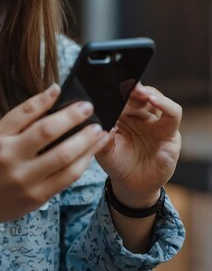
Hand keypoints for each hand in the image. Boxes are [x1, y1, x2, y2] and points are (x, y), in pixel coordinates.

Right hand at [0, 84, 110, 229]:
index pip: (25, 113)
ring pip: (63, 157)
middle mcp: (10, 159)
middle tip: (89, 107)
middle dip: (72, 118)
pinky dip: (83, 162)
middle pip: (47, 132)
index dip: (45, 100)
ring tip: (98, 130)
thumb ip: (23, 115)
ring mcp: (25, 180)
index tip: (62, 90)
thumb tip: (53, 91)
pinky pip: (67, 177)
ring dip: (86, 141)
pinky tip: (91, 151)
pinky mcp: (38, 196)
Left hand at [96, 83, 181, 206]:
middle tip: (123, 85)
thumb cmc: (117, 163)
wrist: (132, 186)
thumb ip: (101, 136)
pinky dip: (165, 104)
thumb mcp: (103, 150)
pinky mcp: (170, 132)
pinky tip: (153, 100)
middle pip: (138, 93)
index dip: (117, 89)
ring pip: (155, 97)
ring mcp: (156, 122)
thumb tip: (97, 121)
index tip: (108, 84)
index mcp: (123, 114)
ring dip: (147, 92)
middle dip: (131, 88)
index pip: (122, 95)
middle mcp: (141, 114)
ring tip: (138, 90)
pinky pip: (172, 114)